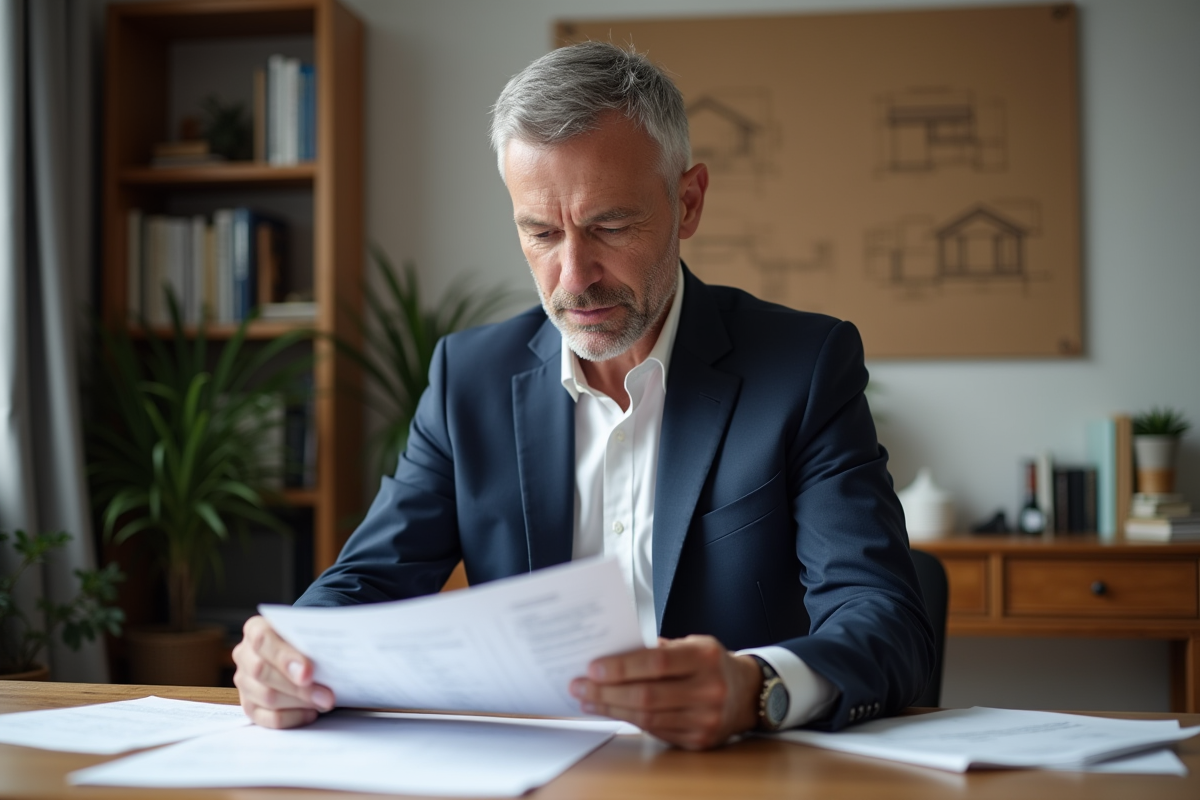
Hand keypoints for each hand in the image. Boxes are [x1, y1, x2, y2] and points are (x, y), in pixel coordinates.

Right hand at [232, 615, 334, 727]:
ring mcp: (244, 682)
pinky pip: (268, 718)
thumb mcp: (308, 633)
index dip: (285, 658)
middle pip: (262, 673)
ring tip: (325, 701)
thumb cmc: (306, 640)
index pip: (263, 641)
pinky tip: (311, 712)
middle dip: (298, 687)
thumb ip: (311, 643)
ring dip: (300, 703)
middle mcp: (244, 655)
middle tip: (327, 695)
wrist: (301, 651)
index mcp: (255, 629)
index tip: (308, 672)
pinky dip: (293, 717)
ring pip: (267, 697)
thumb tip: (328, 663)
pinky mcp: (250, 705)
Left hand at [568, 634, 761, 749]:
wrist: (746, 694)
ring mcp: (705, 719)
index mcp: (705, 657)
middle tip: (579, 686)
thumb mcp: (693, 644)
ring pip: (648, 717)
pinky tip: (610, 712)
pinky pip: (655, 731)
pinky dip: (628, 721)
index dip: (622, 667)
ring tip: (587, 700)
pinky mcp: (698, 740)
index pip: (657, 662)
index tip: (592, 667)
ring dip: (611, 709)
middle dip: (606, 692)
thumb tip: (613, 654)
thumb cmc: (710, 663)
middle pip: (648, 695)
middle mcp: (708, 689)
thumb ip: (659, 649)